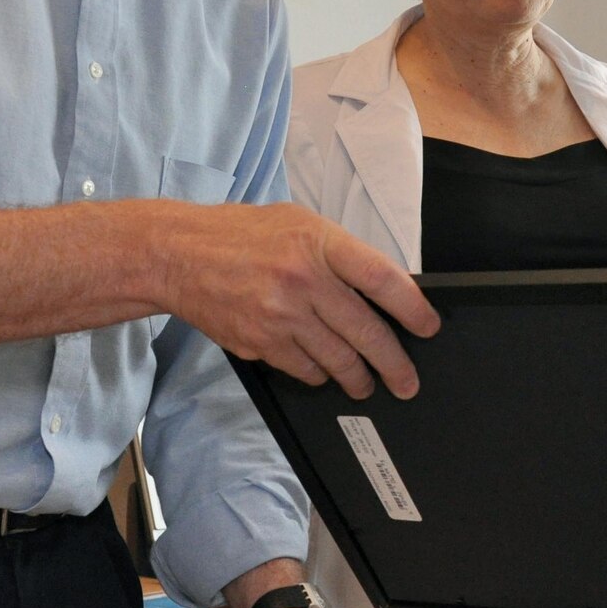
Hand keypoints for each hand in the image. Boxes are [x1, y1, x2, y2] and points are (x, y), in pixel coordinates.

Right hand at [162, 203, 439, 398]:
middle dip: (393, 364)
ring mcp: (279, 314)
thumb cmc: (243, 235)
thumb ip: (339, 254)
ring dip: (357, 378)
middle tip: (407, 381)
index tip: (428, 327)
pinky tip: (323, 371)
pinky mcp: (259, 341)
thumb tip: (382, 291)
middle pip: (365, 331)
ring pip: (337, 359)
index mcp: (319, 243)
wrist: (178, 254)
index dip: (411, 308)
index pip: (381, 279)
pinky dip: (319, 373)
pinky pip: (304, 369)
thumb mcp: (299, 224)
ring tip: (365, 384)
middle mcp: (302, 279)